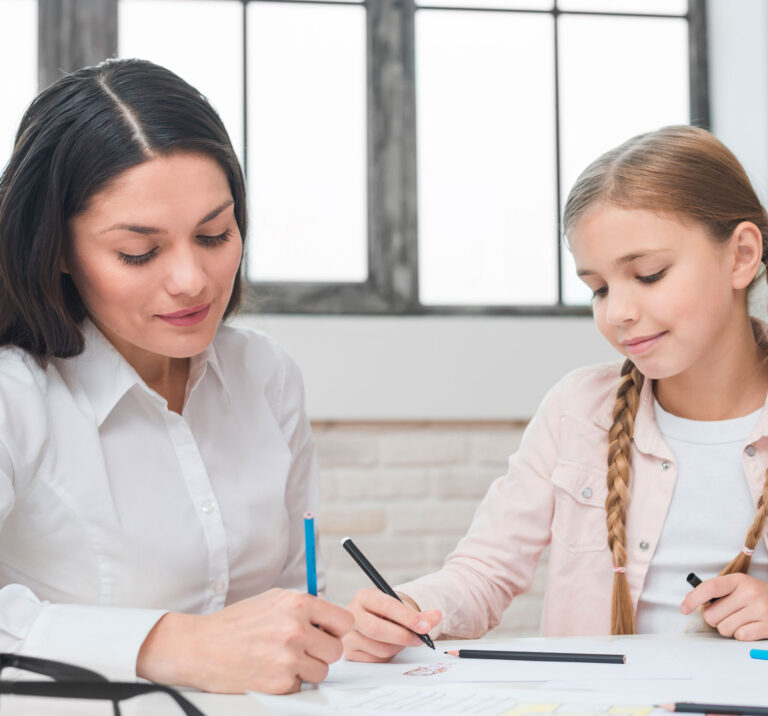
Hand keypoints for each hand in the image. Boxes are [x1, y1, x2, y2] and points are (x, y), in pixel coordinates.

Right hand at [136, 588, 353, 693]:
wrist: (202, 647)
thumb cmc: (234, 623)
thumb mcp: (272, 599)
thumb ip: (303, 604)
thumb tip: (328, 611)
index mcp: (297, 604)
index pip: (344, 620)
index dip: (338, 628)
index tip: (330, 632)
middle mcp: (296, 629)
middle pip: (336, 650)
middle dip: (323, 651)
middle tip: (306, 648)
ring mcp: (288, 658)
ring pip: (323, 671)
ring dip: (308, 669)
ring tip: (286, 659)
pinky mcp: (280, 683)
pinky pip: (302, 686)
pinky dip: (290, 682)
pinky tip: (272, 670)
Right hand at [342, 588, 441, 661]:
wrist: (376, 618)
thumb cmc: (390, 612)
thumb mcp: (404, 607)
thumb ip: (421, 614)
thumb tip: (437, 617)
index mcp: (364, 596)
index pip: (385, 605)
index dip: (406, 616)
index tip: (423, 625)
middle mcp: (351, 614)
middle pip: (377, 629)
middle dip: (403, 636)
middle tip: (420, 639)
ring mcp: (348, 634)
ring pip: (380, 648)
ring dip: (399, 647)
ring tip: (403, 640)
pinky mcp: (349, 652)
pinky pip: (376, 660)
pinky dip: (389, 656)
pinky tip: (390, 646)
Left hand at [680, 573, 767, 640]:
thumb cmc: (756, 596)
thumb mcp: (739, 586)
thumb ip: (717, 592)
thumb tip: (689, 601)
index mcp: (738, 580)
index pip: (709, 588)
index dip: (693, 599)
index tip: (683, 609)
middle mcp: (749, 593)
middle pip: (712, 615)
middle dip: (715, 618)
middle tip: (727, 614)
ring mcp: (760, 610)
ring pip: (724, 628)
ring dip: (728, 628)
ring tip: (740, 620)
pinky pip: (740, 636)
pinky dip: (741, 635)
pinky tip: (750, 626)